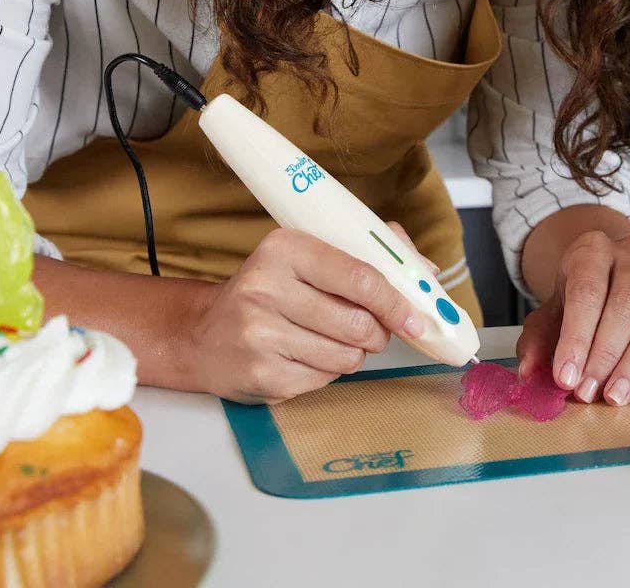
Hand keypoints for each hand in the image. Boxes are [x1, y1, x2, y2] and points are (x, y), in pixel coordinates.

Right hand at [189, 223, 435, 403]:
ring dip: (353, 353)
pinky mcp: (263, 375)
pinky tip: (306, 356)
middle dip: (376, 332)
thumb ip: (368, 254)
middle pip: (358, 323)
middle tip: (370, 330)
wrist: (204, 333)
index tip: (417, 317)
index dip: (397, 301)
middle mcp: (267, 288)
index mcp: (285, 248)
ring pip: (347, 356)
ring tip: (331, 340)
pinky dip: (327, 372)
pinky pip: (325, 380)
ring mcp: (261, 335)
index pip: (361, 277)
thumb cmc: (269, 290)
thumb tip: (426, 272)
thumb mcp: (307, 256)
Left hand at [516, 230, 629, 405]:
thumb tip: (529, 373)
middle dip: (605, 355)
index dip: (576, 338)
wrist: (609, 273)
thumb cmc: (579, 298)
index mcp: (593, 249)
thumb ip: (537, 340)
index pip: (587, 291)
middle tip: (589, 392)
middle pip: (625, 306)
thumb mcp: (550, 312)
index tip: (565, 377)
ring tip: (615, 395)